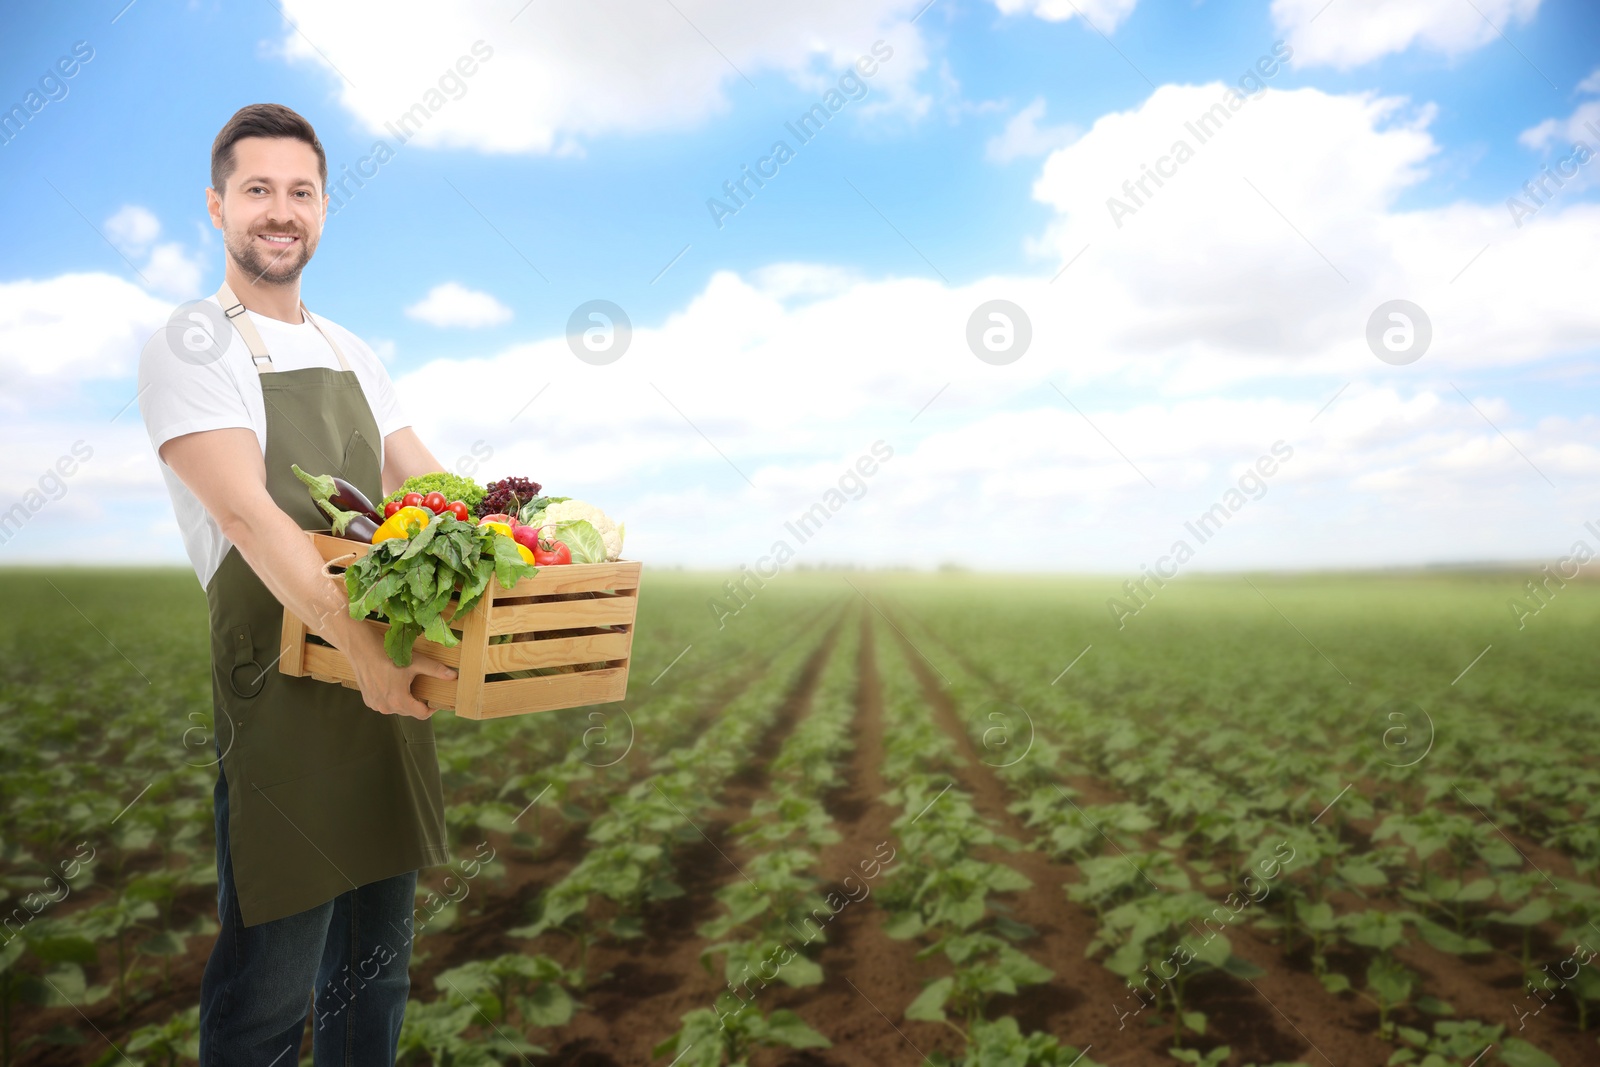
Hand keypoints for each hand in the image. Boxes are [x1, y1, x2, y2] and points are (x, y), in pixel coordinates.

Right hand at [338, 618, 456, 718]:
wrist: (362, 648)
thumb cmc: (388, 655)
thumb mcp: (416, 662)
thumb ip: (436, 670)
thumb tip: (453, 676)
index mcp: (398, 701)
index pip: (421, 714)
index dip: (431, 708)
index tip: (435, 700)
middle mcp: (385, 707)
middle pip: (409, 711)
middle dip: (417, 702)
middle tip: (422, 688)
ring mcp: (375, 704)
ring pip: (397, 708)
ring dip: (404, 700)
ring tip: (407, 684)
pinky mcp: (368, 700)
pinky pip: (385, 703)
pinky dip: (391, 697)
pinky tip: (392, 684)